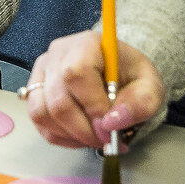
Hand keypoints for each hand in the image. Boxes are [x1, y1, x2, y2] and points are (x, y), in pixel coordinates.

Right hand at [23, 28, 163, 148]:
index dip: (92, 105)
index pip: (77, 73)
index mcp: (87, 43)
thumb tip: (112, 123)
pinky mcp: (34, 91)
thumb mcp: (150, 87)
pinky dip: (61, 136)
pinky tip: (80, 135)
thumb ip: (140, 103)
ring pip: (43, 112)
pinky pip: (39, 122)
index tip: (109, 124)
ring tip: (94, 138)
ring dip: (71, 135)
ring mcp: (42, 72)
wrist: (118, 74)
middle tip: (106, 140)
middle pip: (58, 99)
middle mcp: (58, 54)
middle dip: (83, 129)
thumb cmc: (131, 77)